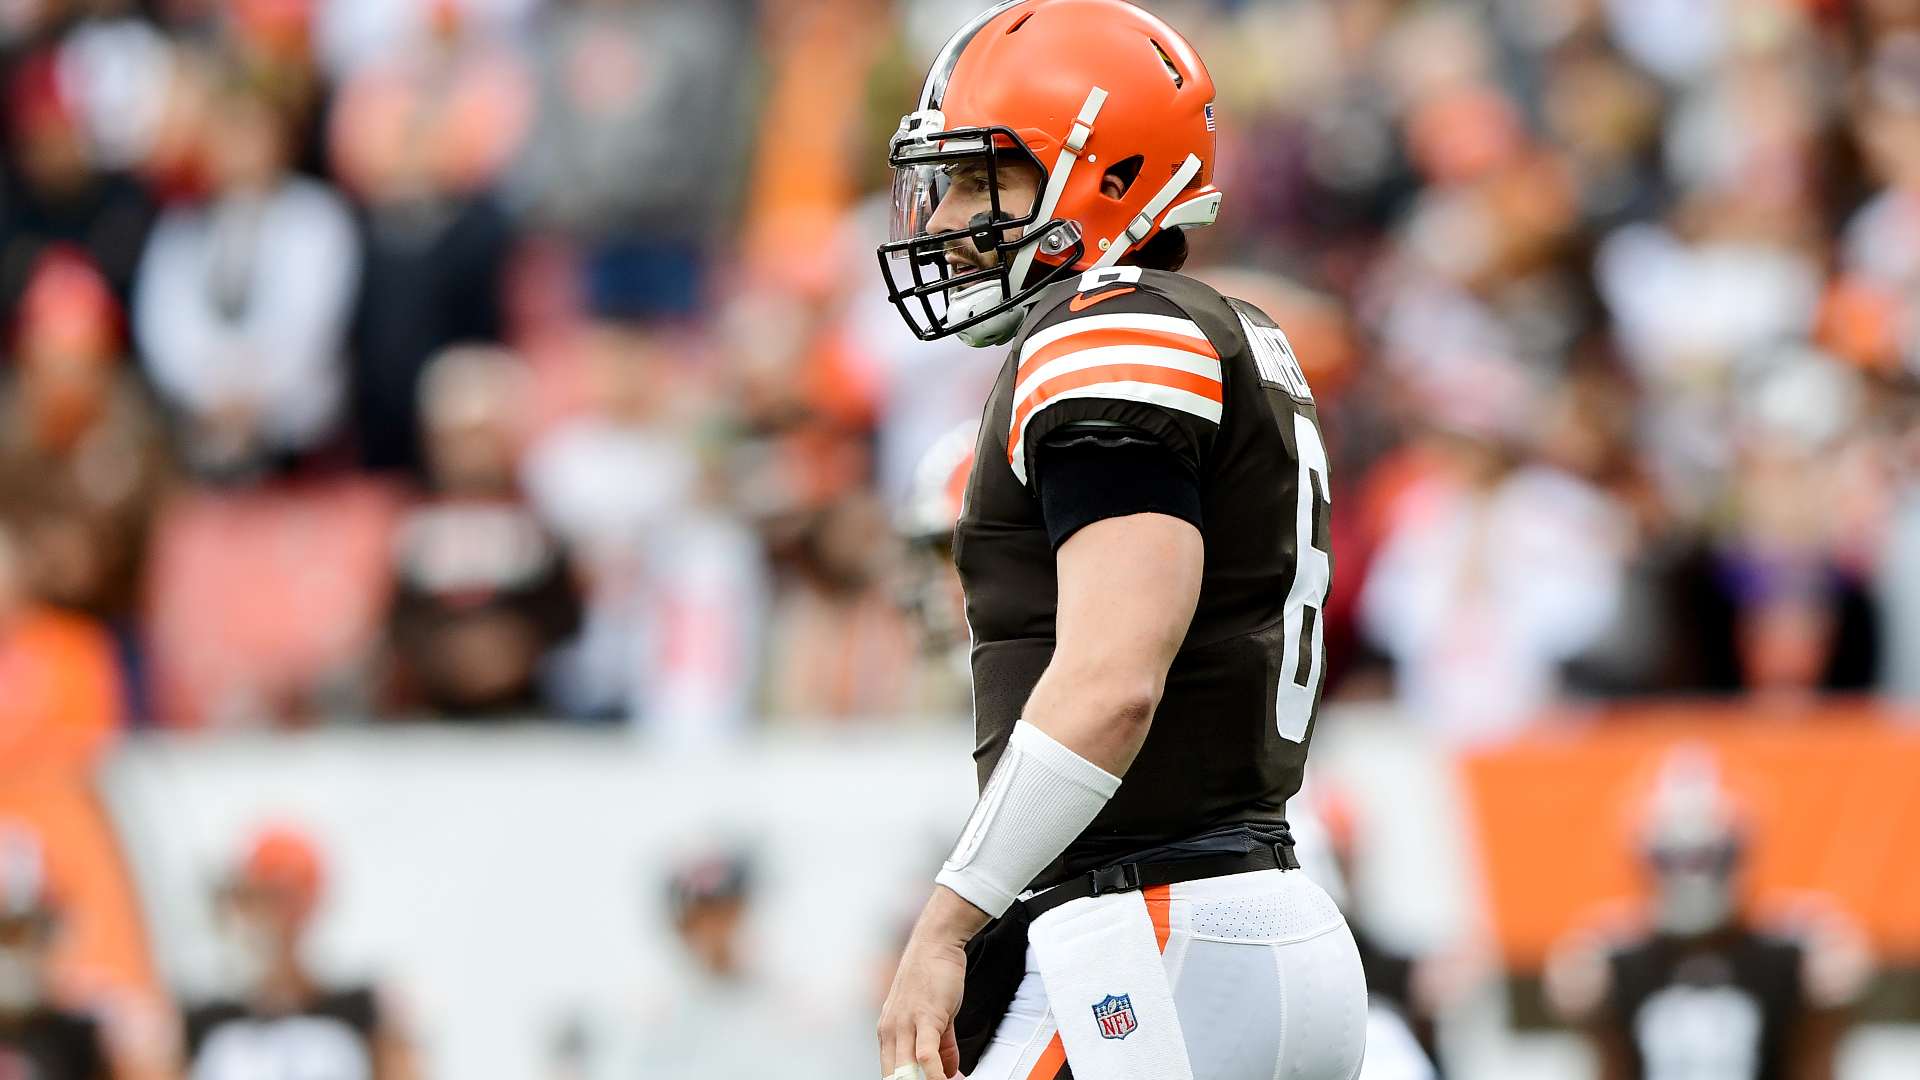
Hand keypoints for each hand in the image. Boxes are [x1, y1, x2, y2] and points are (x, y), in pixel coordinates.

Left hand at [878, 935, 963, 1078]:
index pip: (890, 1072)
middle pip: (895, 1076)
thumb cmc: (931, 973)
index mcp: (888, 1031)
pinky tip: (946, 1079)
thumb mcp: (933, 1015)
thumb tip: (949, 1070)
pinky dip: (934, 1074)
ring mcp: (904, 1024)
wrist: (935, 943)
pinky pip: (925, 1055)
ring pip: (906, 1071)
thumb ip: (941, 1045)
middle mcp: (890, 1030)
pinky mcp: (923, 1017)